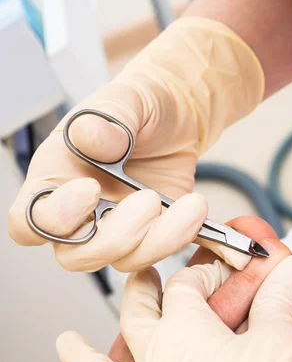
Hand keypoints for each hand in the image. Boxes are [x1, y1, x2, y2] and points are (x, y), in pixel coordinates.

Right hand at [8, 18, 262, 272]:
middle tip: (149, 199)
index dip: (55, 218)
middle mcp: (79, 214)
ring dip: (157, 240)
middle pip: (74, 256)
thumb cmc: (140, 106)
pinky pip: (155, 256)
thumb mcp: (124, 99)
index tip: (91, 189)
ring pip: (120, 262)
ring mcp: (114, 230)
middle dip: (115, 237)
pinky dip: (178, 238)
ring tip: (189, 204)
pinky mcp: (149, 237)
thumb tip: (92, 142)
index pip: (27, 222)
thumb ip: (105, 120)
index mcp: (54, 180)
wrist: (179, 116)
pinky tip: (194, 210)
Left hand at [27, 219, 291, 361]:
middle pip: (139, 319)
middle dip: (141, 291)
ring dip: (81, 360)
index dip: (208, 275)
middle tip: (143, 276)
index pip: (186, 289)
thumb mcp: (283, 337)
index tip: (232, 276)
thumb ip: (278, 298)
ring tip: (65, 344)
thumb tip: (288, 267)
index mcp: (184, 335)